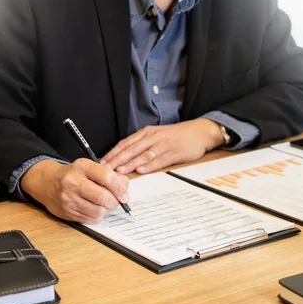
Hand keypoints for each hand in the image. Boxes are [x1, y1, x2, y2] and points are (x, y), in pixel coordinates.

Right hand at [21, 159, 129, 223]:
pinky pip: (91, 219)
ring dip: (105, 210)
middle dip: (114, 202)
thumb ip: (110, 176)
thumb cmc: (76, 175)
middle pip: (103, 197)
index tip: (125, 196)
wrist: (47, 183)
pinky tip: (92, 208)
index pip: (107, 177)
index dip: (120, 189)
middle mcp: (72, 181)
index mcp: (82, 167)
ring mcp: (68, 198)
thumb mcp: (91, 168)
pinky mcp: (66, 212)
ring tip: (101, 204)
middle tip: (115, 202)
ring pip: (98, 211)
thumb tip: (125, 191)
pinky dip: (96, 216)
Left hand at [100, 118, 223, 173]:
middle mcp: (153, 137)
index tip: (102, 162)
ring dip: (130, 163)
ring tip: (119, 171)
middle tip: (105, 169)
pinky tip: (141, 171)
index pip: (125, 143)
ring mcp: (163, 144)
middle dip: (116, 160)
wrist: (200, 132)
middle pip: (131, 149)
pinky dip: (149, 166)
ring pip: (143, 155)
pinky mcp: (174, 152)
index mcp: (147, 132)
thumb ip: (144, 144)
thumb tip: (126, 157)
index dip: (113, 153)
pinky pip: (159, 160)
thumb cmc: (178, 136)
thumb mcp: (158, 135)